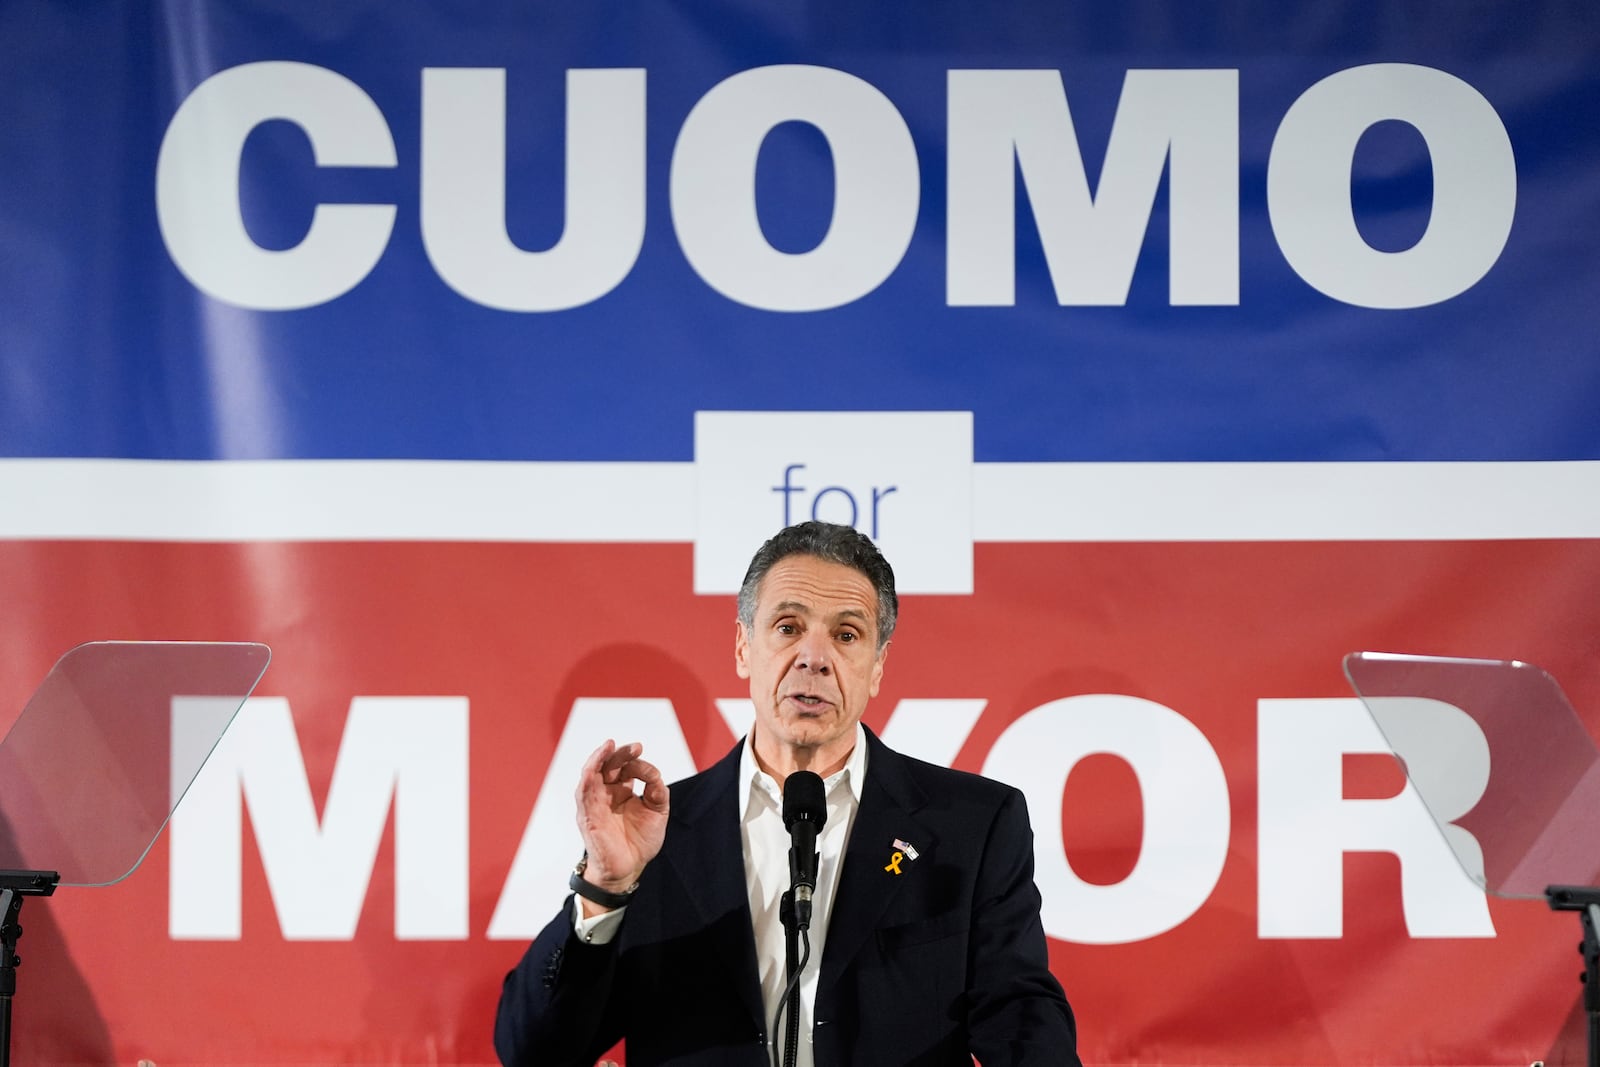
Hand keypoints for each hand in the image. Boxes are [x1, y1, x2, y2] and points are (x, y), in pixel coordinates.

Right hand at [574, 739, 668, 903]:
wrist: (628, 869)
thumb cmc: (639, 841)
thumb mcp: (657, 812)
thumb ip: (657, 792)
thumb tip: (655, 777)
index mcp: (621, 790)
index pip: (624, 767)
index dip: (636, 762)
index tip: (649, 766)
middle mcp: (605, 793)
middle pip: (607, 765)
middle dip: (620, 753)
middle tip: (636, 747)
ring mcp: (594, 803)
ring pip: (590, 774)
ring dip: (598, 759)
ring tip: (609, 746)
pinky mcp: (588, 816)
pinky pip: (583, 794)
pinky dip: (587, 779)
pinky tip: (593, 768)